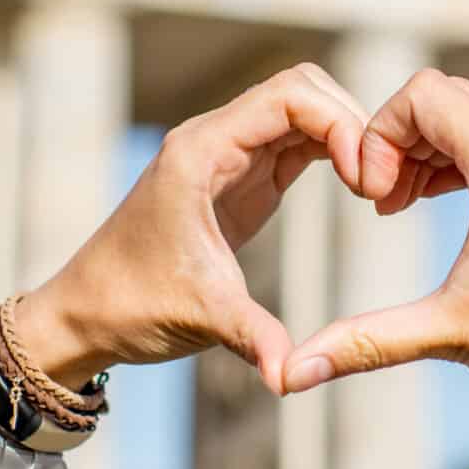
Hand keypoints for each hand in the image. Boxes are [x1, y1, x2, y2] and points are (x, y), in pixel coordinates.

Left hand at [6, 64, 366, 394]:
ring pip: (304, 111)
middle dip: (352, 123)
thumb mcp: (201, 316)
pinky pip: (298, 143)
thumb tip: (291, 378)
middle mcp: (215, 140)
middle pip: (303, 90)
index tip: (364, 180)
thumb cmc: (132, 305)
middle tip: (380, 184)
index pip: (288, 96)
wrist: (88, 315)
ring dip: (347, 137)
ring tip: (377, 189)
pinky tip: (361, 191)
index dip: (339, 123)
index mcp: (200, 151)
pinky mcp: (242, 179)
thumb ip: (254, 337)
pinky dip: (335, 154)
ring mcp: (230, 156)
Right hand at [280, 69, 468, 412]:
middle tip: (383, 206)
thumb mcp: (451, 333)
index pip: (425, 94)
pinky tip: (451, 210)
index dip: (382, 133)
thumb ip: (365, 341)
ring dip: (434, 150)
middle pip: (450, 99)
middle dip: (402, 141)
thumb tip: (292, 374)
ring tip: (406, 207)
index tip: (372, 198)